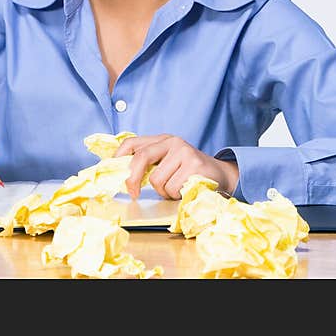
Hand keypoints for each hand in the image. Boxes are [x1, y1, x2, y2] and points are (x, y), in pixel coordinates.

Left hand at [114, 134, 238, 199]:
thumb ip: (149, 164)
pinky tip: (186, 189)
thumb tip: (122, 176)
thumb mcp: (167, 163)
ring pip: (157, 179)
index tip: (113, 173)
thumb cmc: (189, 173)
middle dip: (133, 179)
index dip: (118, 157)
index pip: (132, 142)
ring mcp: (184, 151)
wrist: (221, 176)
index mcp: (162, 139)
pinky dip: (176, 195)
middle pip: (141, 157)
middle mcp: (172, 141)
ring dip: (164, 192)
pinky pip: (172, 187)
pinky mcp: (194, 165)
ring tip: (176, 188)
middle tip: (133, 194)